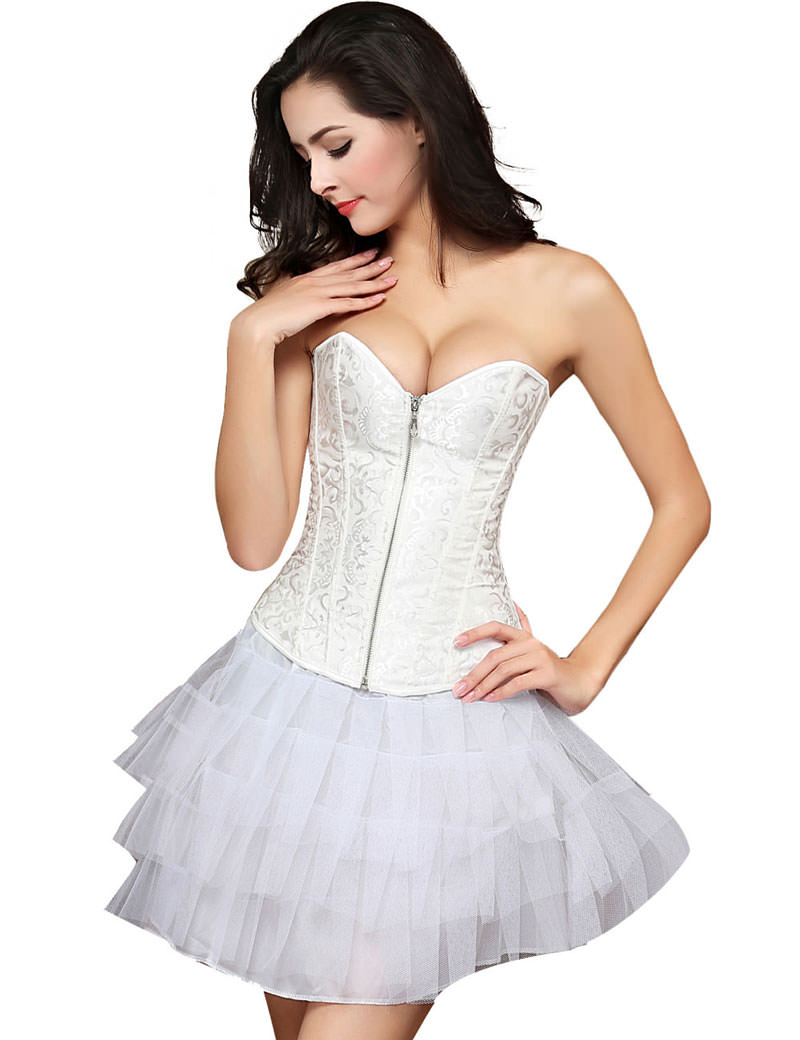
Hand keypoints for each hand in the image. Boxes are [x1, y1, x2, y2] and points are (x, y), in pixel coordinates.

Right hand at [229, 248, 397, 347]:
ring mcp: (318, 293)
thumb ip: (297, 297)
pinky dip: (365, 301)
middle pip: (349, 272)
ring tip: (392, 278)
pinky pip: (348, 303)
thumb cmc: (269, 315)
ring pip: (353, 285)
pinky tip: (379, 299)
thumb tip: (302, 301)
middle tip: (389, 259)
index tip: (369, 254)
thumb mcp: (285, 300)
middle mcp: (315, 282)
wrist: (258, 323)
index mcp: (307, 279)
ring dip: (374, 282)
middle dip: (371, 266)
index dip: (355, 260)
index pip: (336, 266)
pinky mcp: (320, 307)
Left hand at [451, 601, 597, 715]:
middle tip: (459, 688)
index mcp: (524, 637)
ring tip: (470, 697)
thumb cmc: (551, 671)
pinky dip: (501, 692)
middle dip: (473, 674)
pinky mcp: (547, 674)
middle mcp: (531, 644)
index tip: (456, 642)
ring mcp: (540, 658)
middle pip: (495, 655)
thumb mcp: (533, 652)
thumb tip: (512, 607)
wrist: (581, 682)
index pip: (496, 627)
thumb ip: (520, 635)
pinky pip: (518, 683)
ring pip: (504, 670)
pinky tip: (490, 699)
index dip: (475, 633)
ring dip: (483, 686)